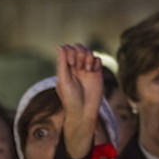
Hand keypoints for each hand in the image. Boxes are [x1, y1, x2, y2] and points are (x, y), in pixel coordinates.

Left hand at [56, 44, 102, 158]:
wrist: (83, 111)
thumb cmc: (70, 98)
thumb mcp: (63, 80)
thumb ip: (62, 63)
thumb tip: (60, 46)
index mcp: (65, 67)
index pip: (67, 49)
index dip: (70, 52)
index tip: (71, 63)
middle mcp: (76, 67)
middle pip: (79, 48)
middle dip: (80, 54)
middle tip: (79, 66)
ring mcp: (87, 69)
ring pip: (89, 52)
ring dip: (88, 57)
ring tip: (87, 70)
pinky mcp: (97, 73)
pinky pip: (98, 60)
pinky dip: (96, 62)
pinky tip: (92, 71)